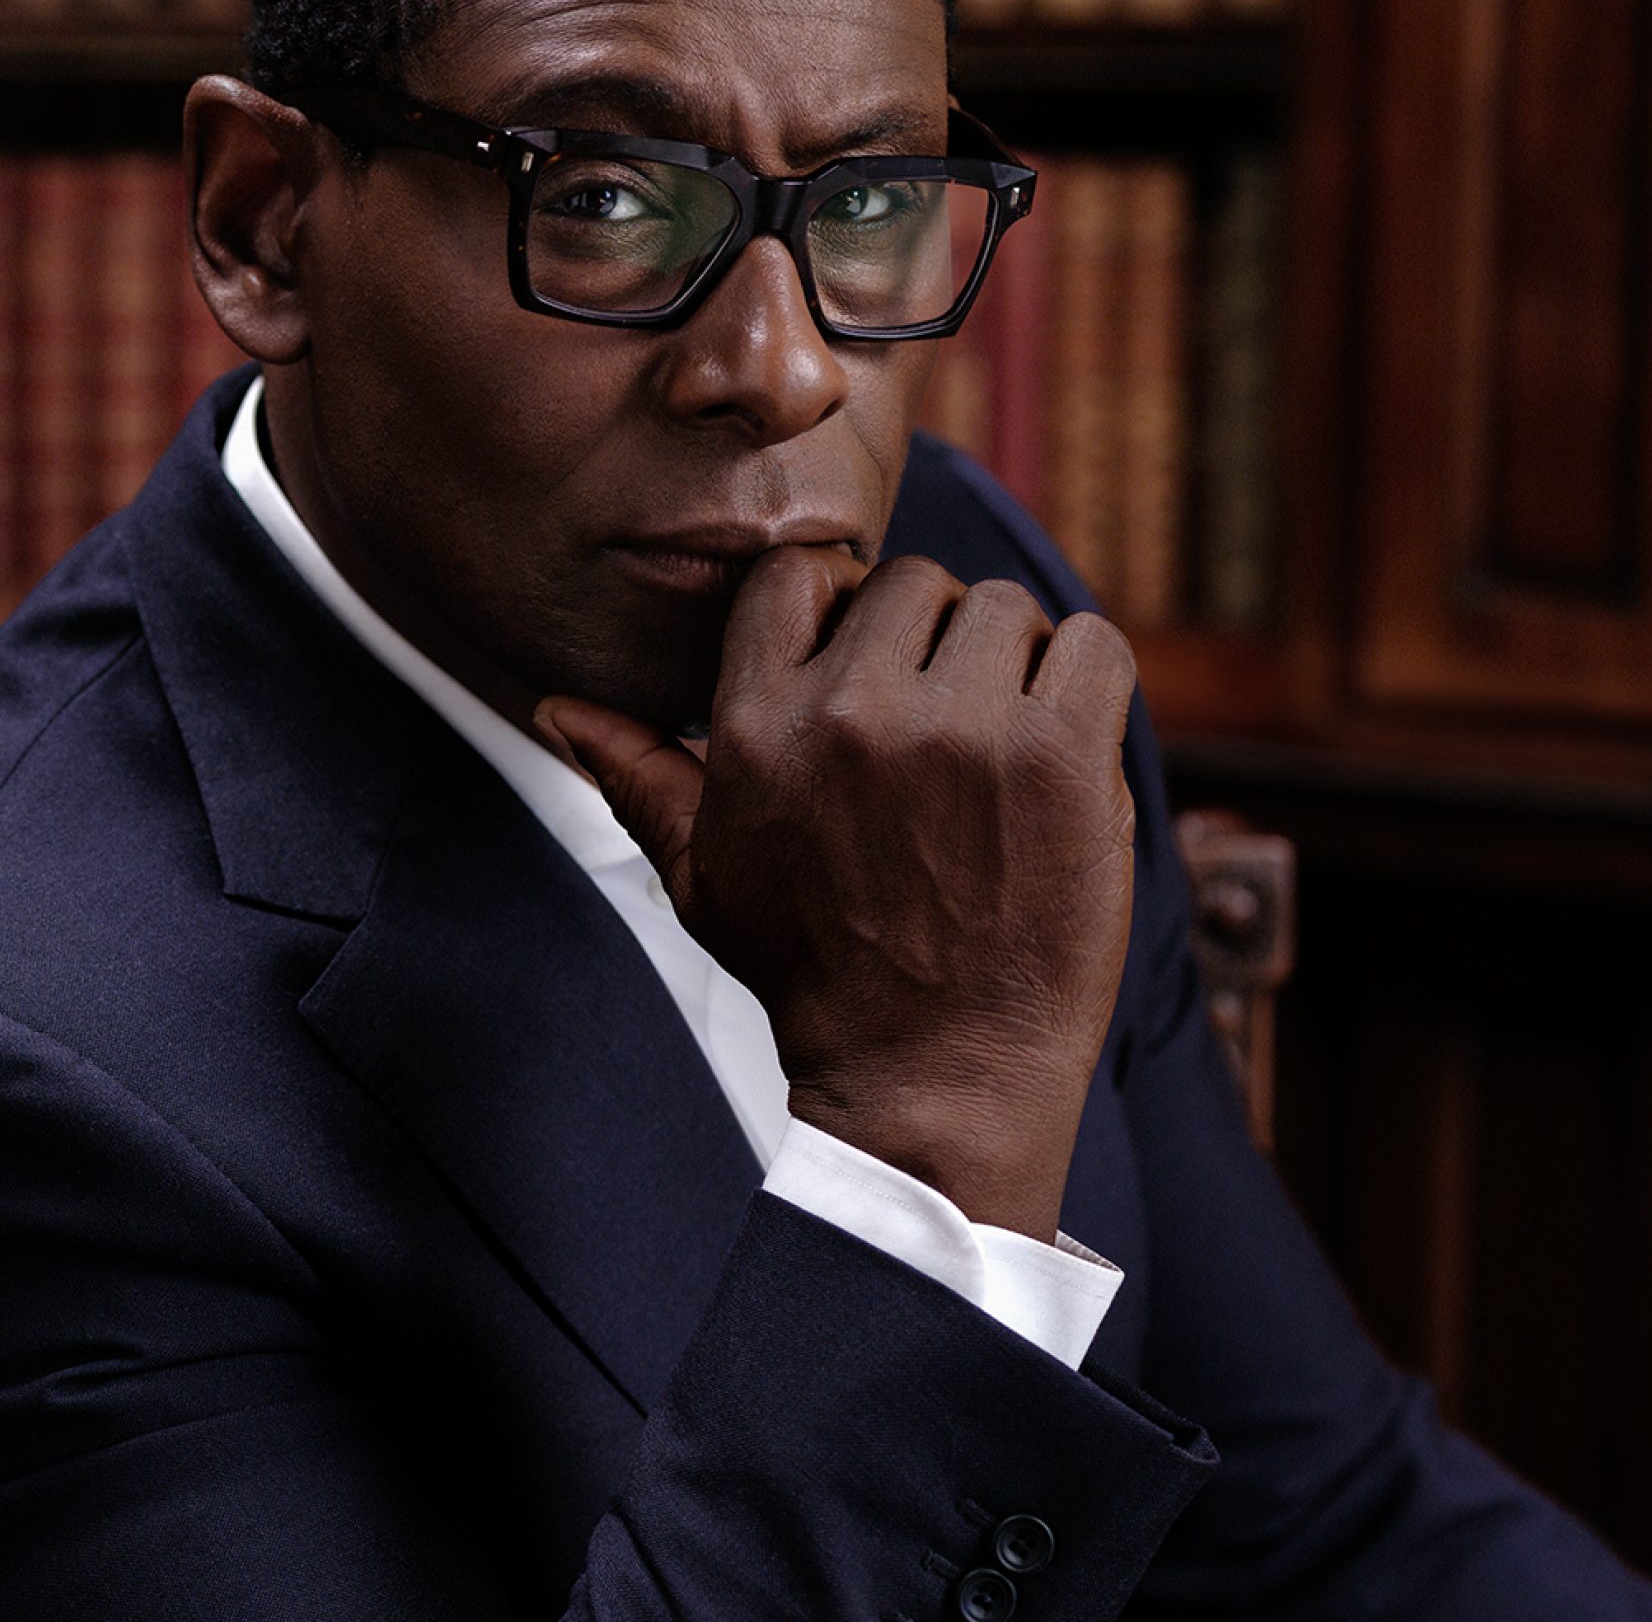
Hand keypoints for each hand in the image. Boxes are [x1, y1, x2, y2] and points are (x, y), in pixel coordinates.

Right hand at [534, 552, 1136, 1239]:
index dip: (841, 605)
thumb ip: (637, 776)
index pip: (800, 574)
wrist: (931, 1077)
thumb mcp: (703, 874)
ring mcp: (964, 732)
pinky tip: (1061, 749)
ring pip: (1006, 608)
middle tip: (943, 723)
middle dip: (931, 640)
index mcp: (758, 725)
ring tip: (1002, 744)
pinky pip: (1095, 646)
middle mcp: (854, 713)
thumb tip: (556, 710)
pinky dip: (1087, 682)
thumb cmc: (813, 973)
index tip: (868, 667)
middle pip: (913, 583)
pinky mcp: (1061, 760)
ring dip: (1013, 663)